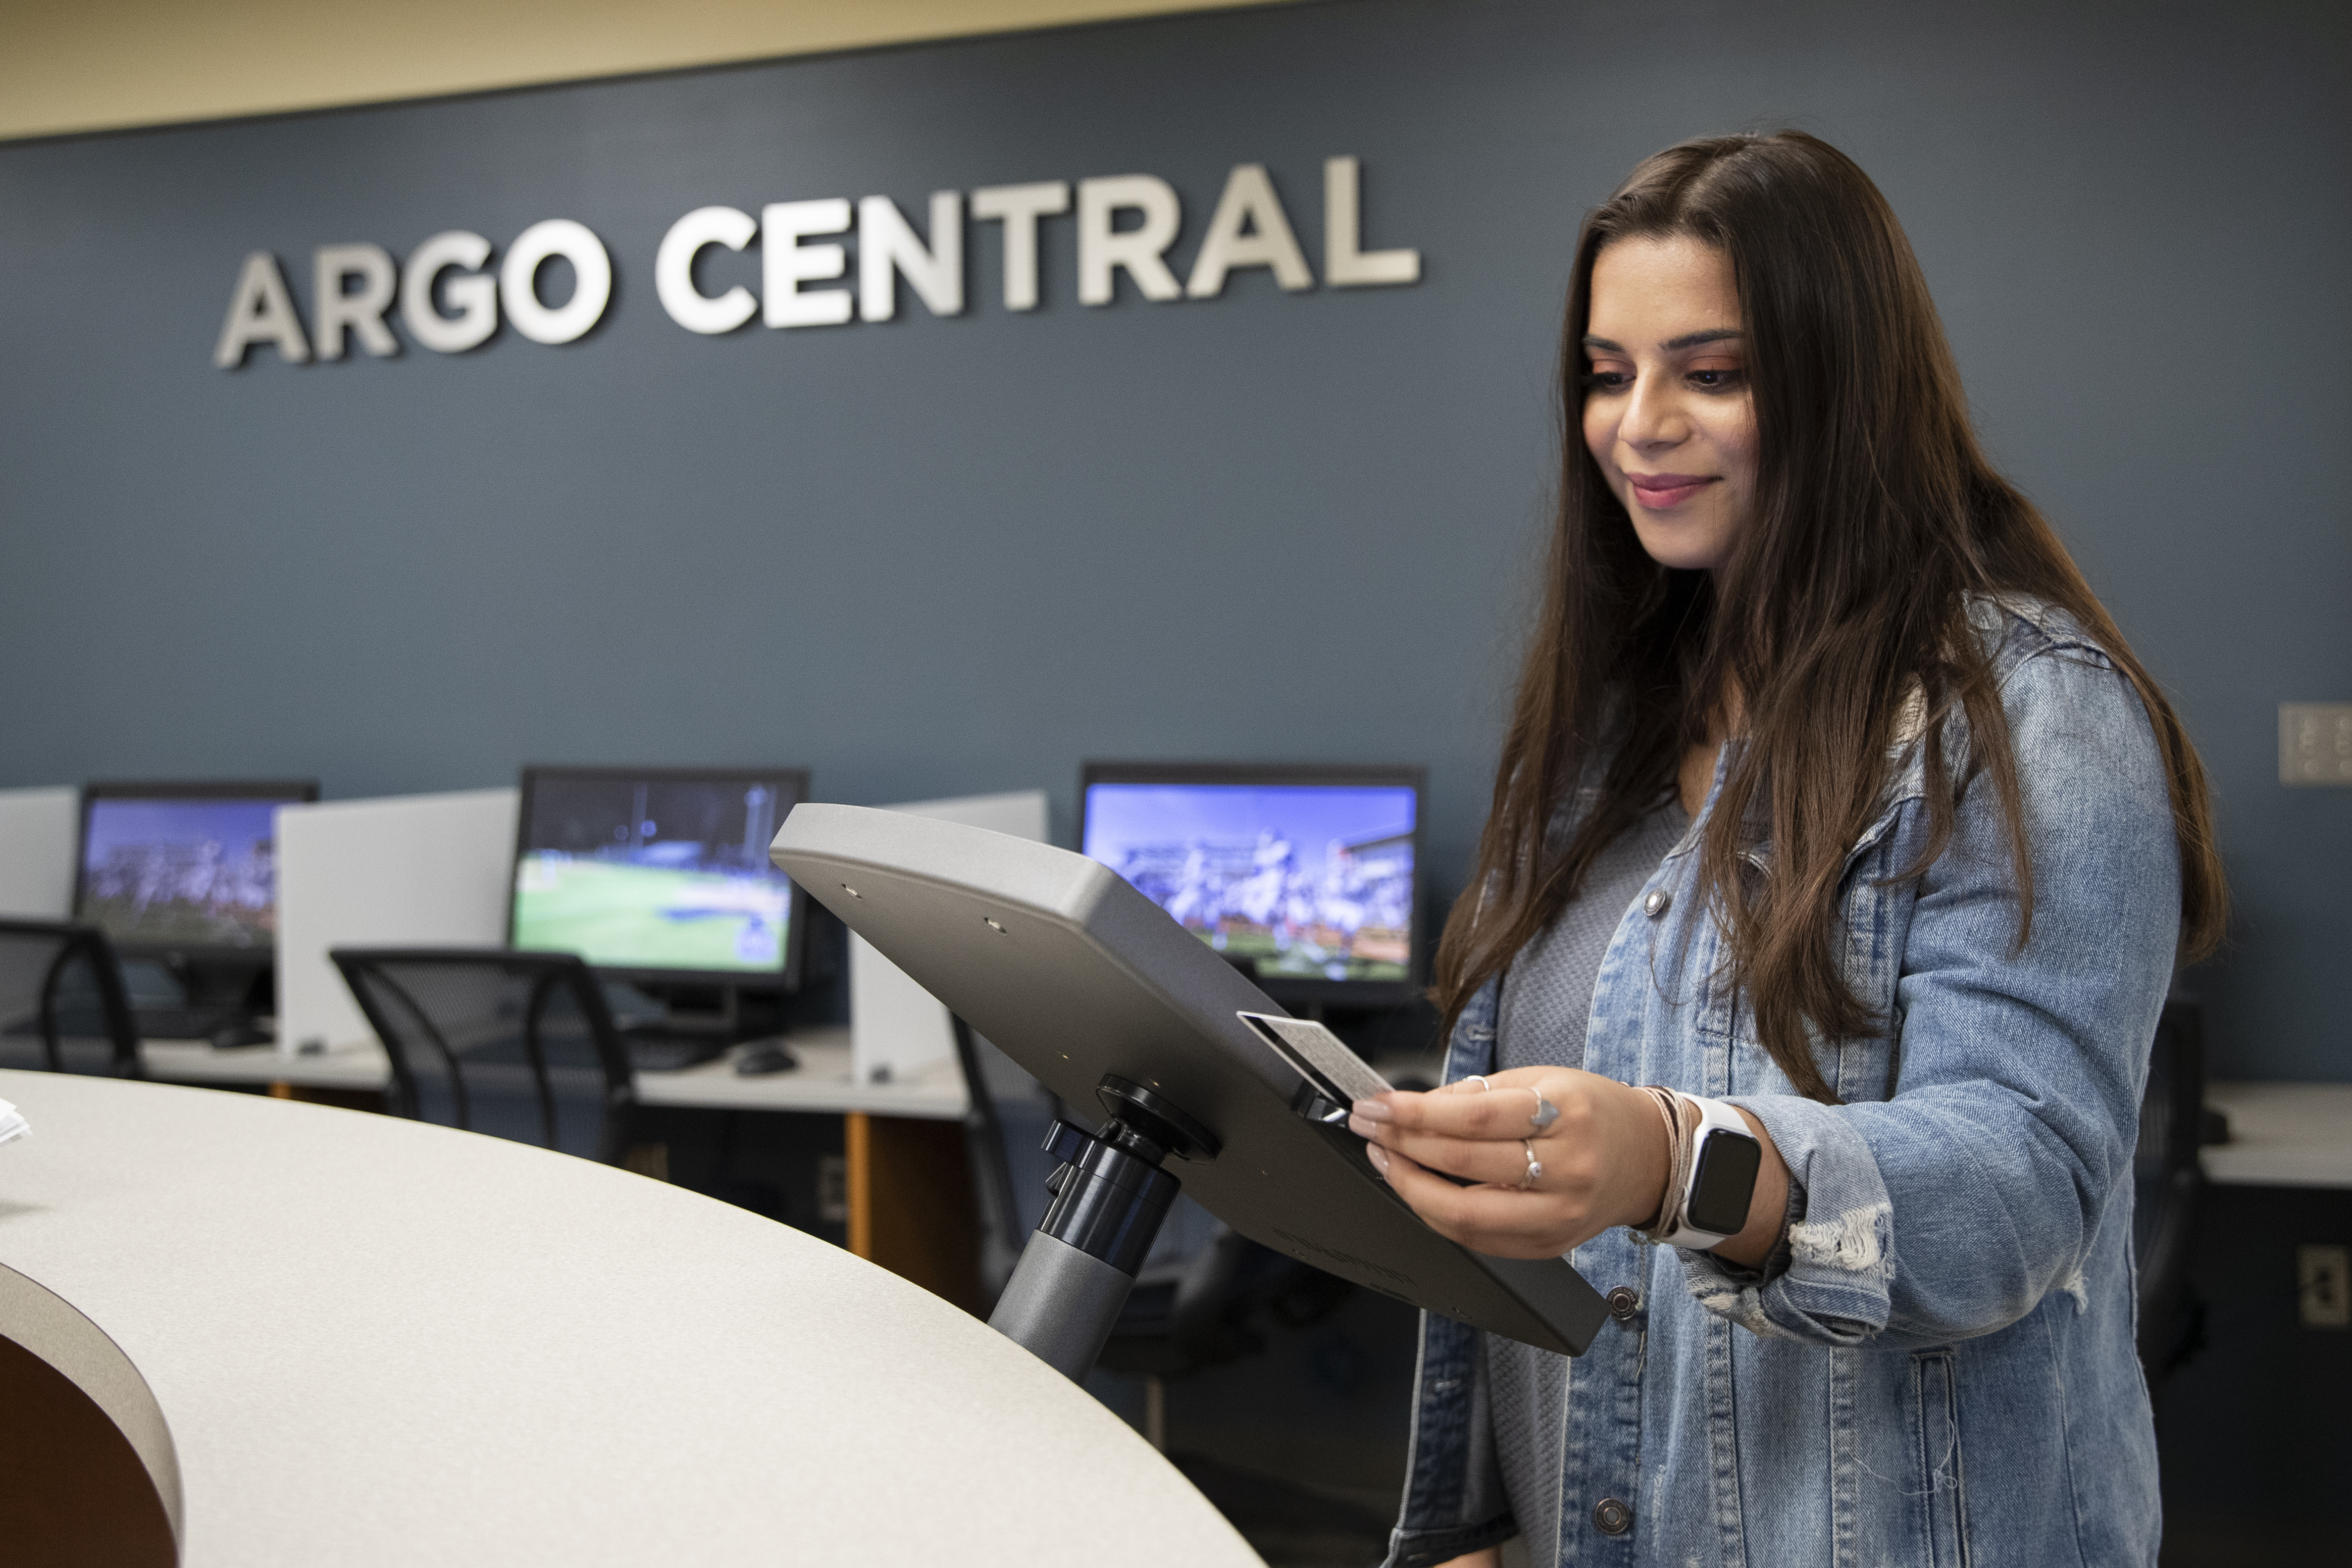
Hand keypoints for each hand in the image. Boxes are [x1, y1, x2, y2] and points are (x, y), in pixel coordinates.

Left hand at [1348, 1068, 1671, 1258]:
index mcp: (1566, 1113)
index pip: (1473, 1119)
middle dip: (1402, 1145)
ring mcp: (1559, 1214)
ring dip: (1411, 1187)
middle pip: (1463, 1164)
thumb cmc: (1591, 1111)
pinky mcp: (1549, 1245)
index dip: (1414, 1114)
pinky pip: (1479, 1240)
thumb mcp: (1542, 1080)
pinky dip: (1439, 1216)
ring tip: (1385, 1159)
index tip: (1376, 1106)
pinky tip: (1419, 1190)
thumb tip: (1413, 1107)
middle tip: (1368, 1127)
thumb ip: (1477, 1093)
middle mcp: (1567, 1168)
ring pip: (1465, 1215)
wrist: (1646, 1158)